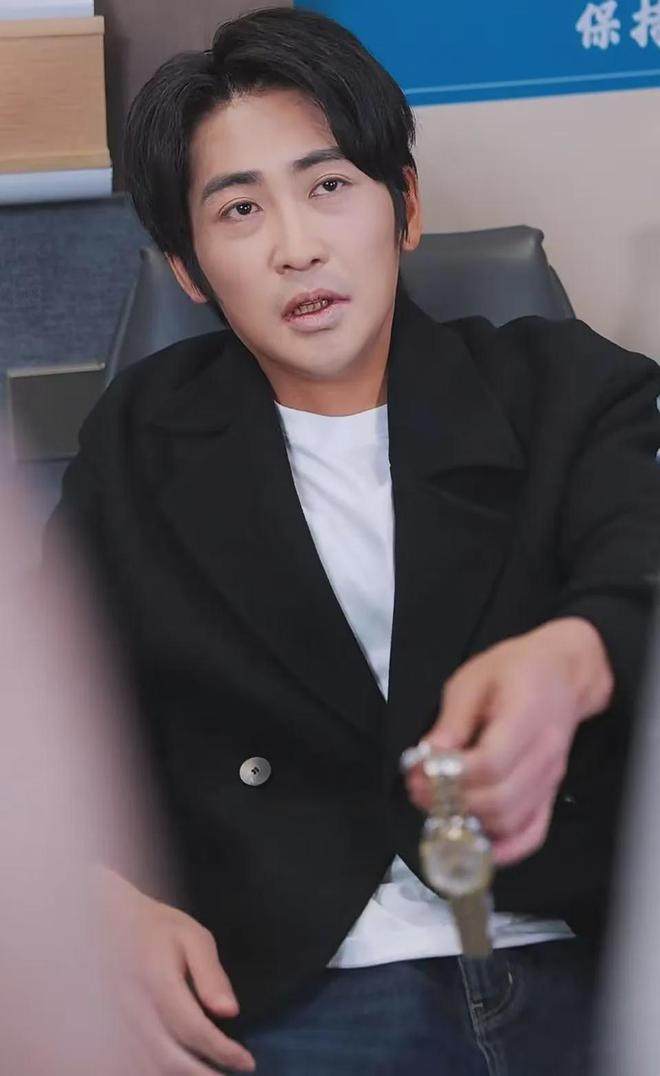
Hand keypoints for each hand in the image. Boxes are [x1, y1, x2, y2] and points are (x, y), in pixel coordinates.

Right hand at [96, 868, 255, 1074]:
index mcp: (157, 982)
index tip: (247, 1063)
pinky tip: (182, 1071)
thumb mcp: (192, 938)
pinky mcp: (112, 1034)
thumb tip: (230, 1012)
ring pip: (149, 1069)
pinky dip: (157, 1073)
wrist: (109, 926)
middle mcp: (134, 1010)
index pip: (192, 1029)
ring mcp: (118, 1025)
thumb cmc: (158, 930)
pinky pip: (133, 1064)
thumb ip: (211, 975)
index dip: (222, 1051)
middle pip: (169, 1060)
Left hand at [405, 617, 613, 865]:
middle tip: (419, 789)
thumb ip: (452, 720)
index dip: (451, 774)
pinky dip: (503, 848)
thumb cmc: (516, 671)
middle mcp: (544, 754)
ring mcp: (550, 779)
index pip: (491, 762)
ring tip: (436, 804)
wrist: (562, 674)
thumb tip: (428, 757)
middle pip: (500, 799)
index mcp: (526, 716)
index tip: (421, 770)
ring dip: (469, 822)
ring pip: (511, 821)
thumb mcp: (473, 679)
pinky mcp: (549, 794)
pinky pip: (531, 834)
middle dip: (452, 801)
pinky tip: (472, 842)